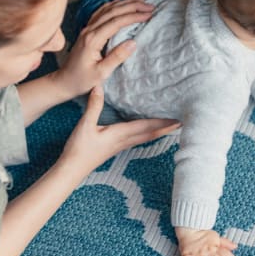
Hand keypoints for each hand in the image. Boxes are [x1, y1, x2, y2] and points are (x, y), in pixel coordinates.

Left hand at [50, 0, 153, 98]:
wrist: (64, 81)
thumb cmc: (82, 80)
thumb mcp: (101, 73)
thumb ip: (117, 57)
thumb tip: (133, 42)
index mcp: (93, 39)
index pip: (117, 22)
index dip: (134, 16)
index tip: (149, 14)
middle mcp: (89, 30)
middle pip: (113, 12)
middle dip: (133, 6)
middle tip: (150, 6)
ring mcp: (87, 29)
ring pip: (107, 10)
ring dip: (124, 3)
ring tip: (140, 1)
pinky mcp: (86, 31)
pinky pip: (100, 13)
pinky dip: (112, 5)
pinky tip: (120, 3)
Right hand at [60, 86, 179, 171]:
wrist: (71, 169)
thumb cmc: (78, 149)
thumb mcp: (85, 125)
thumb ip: (94, 106)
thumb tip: (99, 86)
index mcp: (120, 135)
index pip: (147, 127)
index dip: (163, 123)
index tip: (178, 119)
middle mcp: (124, 141)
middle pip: (151, 133)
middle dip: (167, 128)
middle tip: (183, 122)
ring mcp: (120, 146)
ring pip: (145, 137)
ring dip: (159, 131)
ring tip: (171, 126)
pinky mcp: (114, 147)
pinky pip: (136, 139)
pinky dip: (147, 133)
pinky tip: (147, 131)